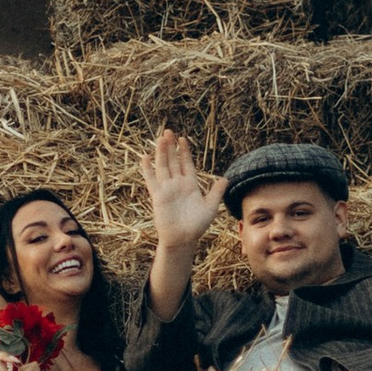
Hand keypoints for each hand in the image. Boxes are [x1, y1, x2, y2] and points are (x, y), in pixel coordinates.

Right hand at [142, 127, 225, 248]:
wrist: (183, 239)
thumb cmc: (197, 225)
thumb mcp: (211, 207)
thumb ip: (216, 192)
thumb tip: (226, 179)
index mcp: (190, 185)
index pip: (186, 164)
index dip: (184, 151)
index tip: (182, 139)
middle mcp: (177, 184)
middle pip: (173, 161)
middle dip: (171, 147)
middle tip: (168, 131)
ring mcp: (167, 189)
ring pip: (163, 166)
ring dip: (161, 153)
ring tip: (161, 139)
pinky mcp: (158, 196)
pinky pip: (151, 180)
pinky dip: (148, 169)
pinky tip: (146, 157)